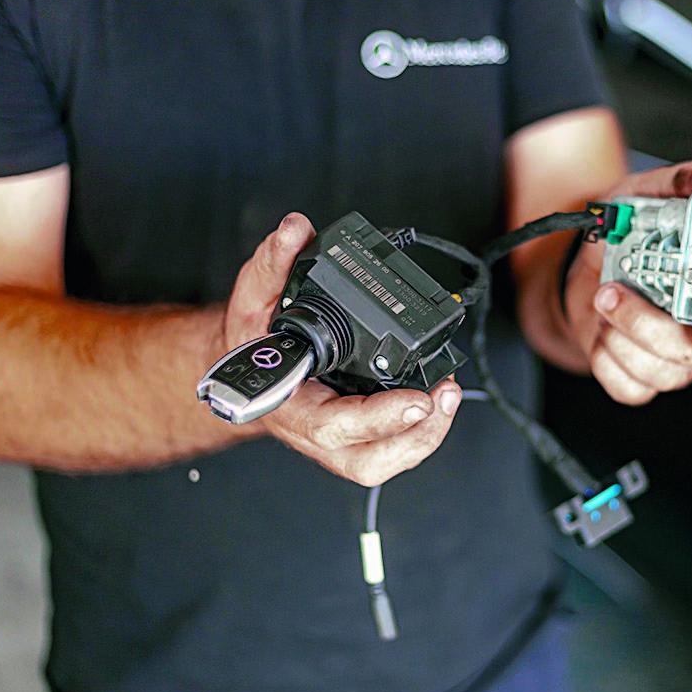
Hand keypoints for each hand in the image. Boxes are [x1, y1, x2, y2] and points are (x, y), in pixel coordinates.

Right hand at [221, 213, 461, 485]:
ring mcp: (336, 442)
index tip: (416, 399)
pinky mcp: (356, 438)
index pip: (333, 423)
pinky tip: (438, 400)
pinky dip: (420, 432)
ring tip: (448, 395)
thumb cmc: (251, 341)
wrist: (243, 370)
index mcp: (288, 405)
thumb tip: (296, 229)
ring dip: (424, 437)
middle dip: (415, 435)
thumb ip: (273, 263)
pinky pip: (391, 450)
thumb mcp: (253, 297)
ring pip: (383, 463)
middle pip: (369, 459)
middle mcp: (313, 432)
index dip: (379, 417)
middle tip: (442, 395)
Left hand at [565, 161, 691, 404]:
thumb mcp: (647, 195)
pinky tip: (602, 329)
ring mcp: (670, 359)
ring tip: (604, 297)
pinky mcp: (636, 376)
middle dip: (651, 327)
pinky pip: (628, 387)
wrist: (581, 263)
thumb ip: (681, 183)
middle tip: (616, 293)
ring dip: (621, 335)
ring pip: (660, 372)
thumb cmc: (626, 234)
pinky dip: (606, 359)